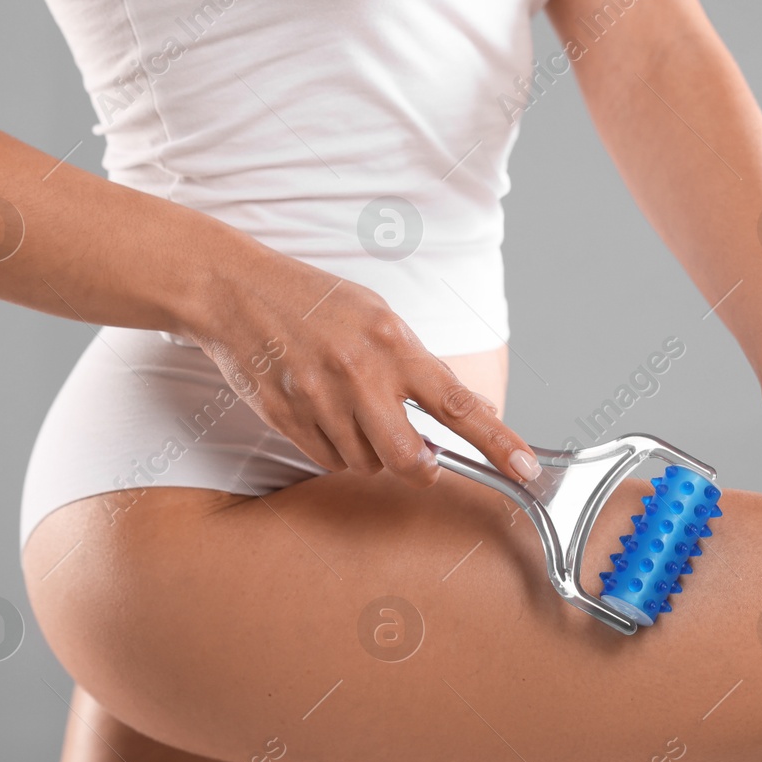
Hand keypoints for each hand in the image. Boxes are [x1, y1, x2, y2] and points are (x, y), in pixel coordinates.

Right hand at [180, 249, 540, 486]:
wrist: (235, 291)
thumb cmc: (314, 302)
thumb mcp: (379, 316)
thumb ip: (421, 366)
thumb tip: (469, 410)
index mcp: (393, 344)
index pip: (458, 404)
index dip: (498, 442)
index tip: (526, 469)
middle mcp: (360, 375)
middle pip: (409, 461)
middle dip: (421, 468)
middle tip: (421, 457)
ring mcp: (319, 400)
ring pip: (366, 464)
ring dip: (371, 452)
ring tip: (351, 408)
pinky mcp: (286, 419)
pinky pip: (328, 461)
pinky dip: (336, 450)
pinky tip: (322, 412)